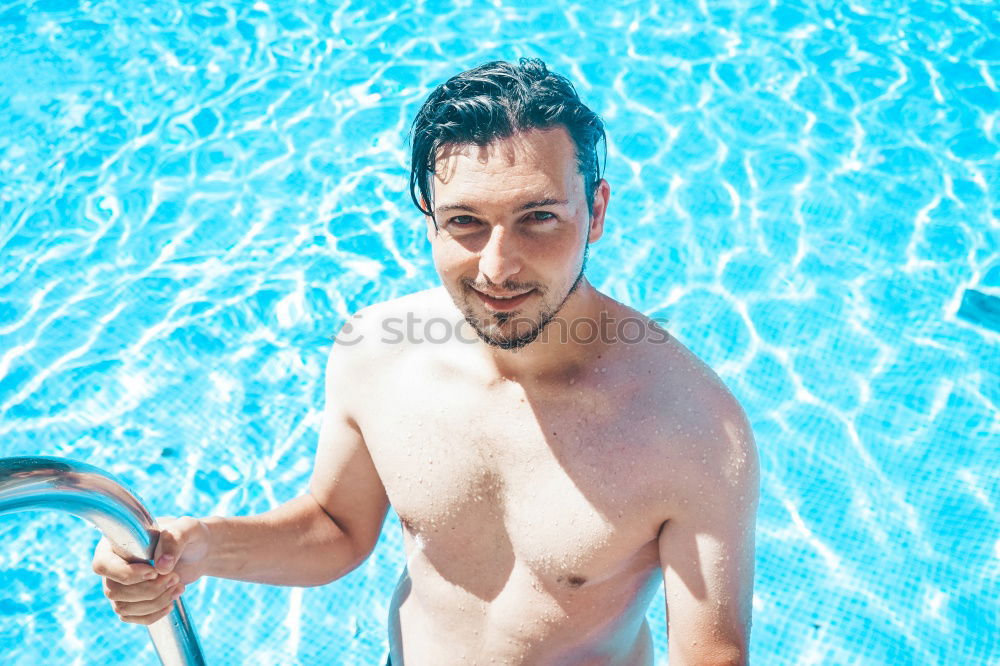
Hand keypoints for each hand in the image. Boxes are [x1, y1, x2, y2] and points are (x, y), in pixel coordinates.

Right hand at [91, 516, 209, 624]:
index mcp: (117, 542)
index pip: (103, 564)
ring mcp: (119, 586)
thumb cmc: (189, 535)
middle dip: (149, 589)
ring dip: (154, 602)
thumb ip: (173, 541)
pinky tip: (170, 602)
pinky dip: (153, 614)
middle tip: (175, 577)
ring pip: (123, 607)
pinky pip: (131, 617)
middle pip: (114, 591)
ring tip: (178, 586)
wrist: (198, 552)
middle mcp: (113, 565)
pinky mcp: (130, 601)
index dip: (126, 574)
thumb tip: (161, 566)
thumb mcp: (186, 529)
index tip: (154, 572)